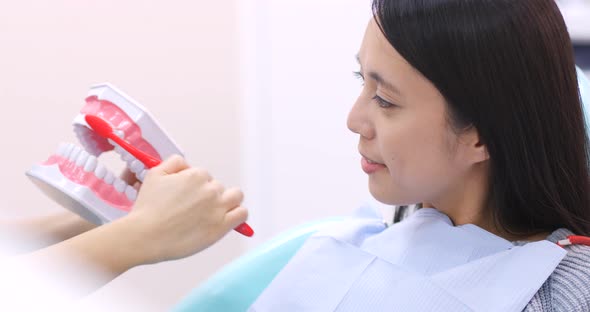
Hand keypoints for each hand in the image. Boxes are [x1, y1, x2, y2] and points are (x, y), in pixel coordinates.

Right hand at [124, 155, 247, 263]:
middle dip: (208, 195)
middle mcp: (210, 189)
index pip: (204, 176)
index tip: (187, 197)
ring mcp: (218, 208)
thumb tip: (187, 166)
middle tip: (194, 208)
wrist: (145, 235)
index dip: (195, 186)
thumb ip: (174, 163)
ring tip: (215, 212)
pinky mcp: (221, 226)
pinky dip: (238, 214)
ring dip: (228, 201)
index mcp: (196, 175)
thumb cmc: (148, 209)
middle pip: (218, 187)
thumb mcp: (155, 174)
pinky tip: (228, 219)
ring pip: (236, 196)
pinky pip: (242, 214)